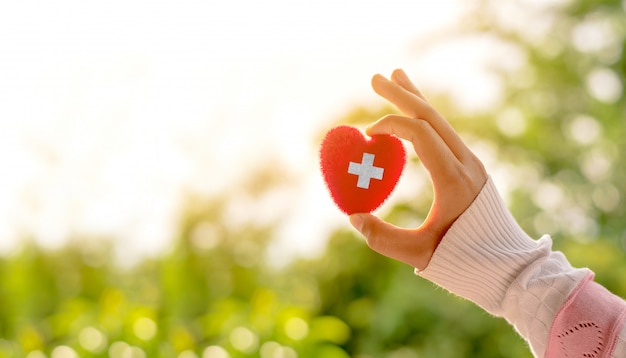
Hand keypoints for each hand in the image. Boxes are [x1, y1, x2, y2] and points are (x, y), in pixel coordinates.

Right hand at [349, 69, 487, 269]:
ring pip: (440, 120)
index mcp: (454, 178)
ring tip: (396, 76)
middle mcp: (466, 163)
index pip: (420, 134)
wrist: (506, 263)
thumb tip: (353, 217)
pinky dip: (425, 118)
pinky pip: (444, 133)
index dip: (391, 125)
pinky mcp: (470, 167)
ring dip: (416, 99)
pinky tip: (414, 111)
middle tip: (375, 77)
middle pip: (431, 116)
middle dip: (401, 95)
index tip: (367, 135)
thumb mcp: (417, 254)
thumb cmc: (462, 260)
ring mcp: (471, 162)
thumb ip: (382, 237)